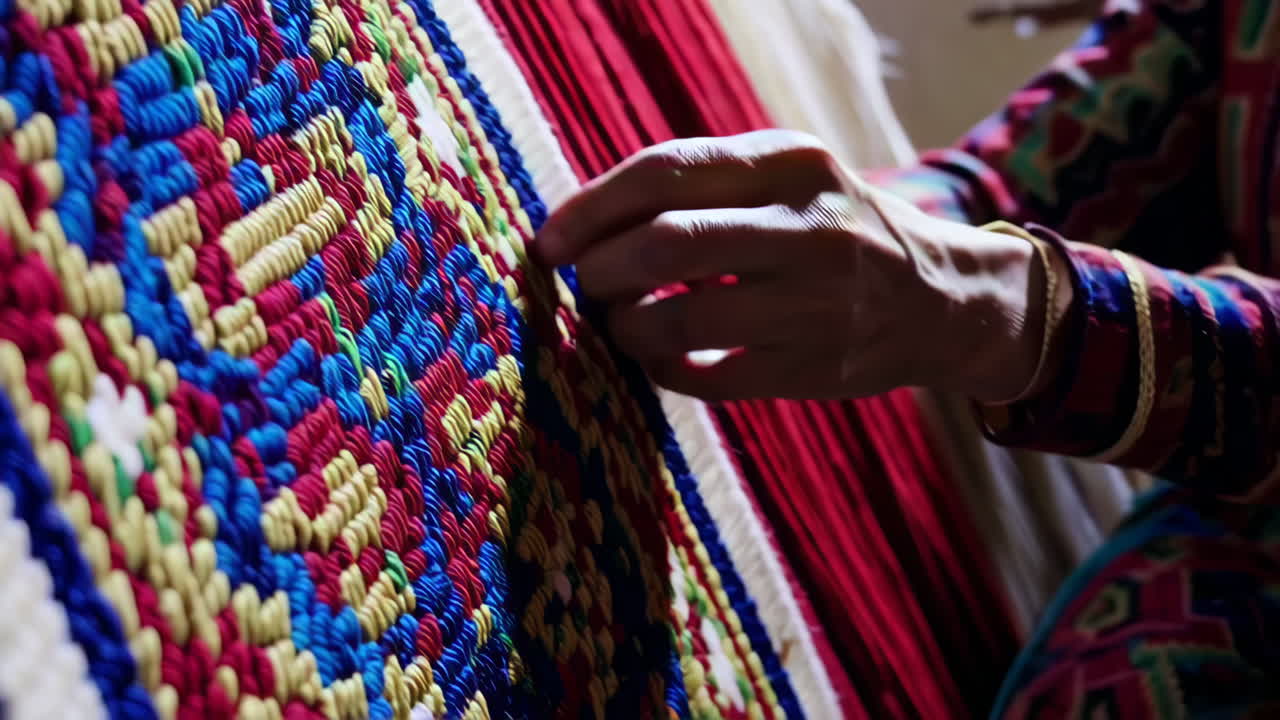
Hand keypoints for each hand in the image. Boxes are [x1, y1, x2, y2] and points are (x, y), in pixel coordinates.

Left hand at [535, 130, 1046, 401]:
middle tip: (586, 284)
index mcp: (793, 164)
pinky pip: (704, 375)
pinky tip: (660, 357)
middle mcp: (810, 229)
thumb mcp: (790, 178)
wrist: (943, 298)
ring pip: (677, 319)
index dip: (591, 209)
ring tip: (620, 322)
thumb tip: (588, 220)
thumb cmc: (836, 229)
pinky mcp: (813, 370)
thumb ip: (705, 184)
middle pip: (665, 245)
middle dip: (601, 271)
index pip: (665, 172)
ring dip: (624, 326)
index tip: (551, 240)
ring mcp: (817, 305)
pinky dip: (662, 368)